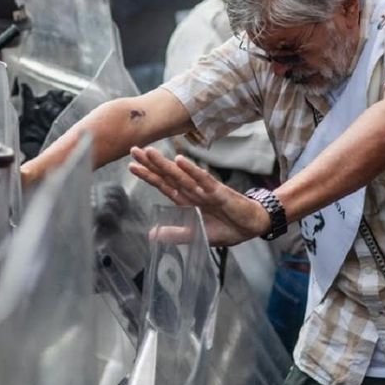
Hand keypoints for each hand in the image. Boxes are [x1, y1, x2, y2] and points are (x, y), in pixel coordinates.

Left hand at [129, 146, 269, 245]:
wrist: (252, 227)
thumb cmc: (226, 227)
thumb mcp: (196, 235)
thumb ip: (175, 234)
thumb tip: (152, 235)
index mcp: (187, 201)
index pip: (164, 185)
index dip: (148, 175)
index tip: (132, 165)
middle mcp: (193, 192)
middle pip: (168, 176)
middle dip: (151, 163)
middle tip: (133, 149)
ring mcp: (205, 190)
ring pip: (181, 175)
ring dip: (165, 164)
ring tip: (150, 152)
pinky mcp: (219, 192)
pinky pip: (203, 180)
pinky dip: (191, 170)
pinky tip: (180, 160)